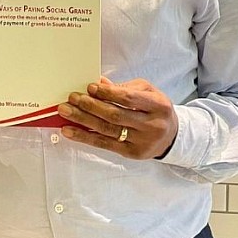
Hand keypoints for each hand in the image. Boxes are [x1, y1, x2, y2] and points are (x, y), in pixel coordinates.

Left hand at [58, 77, 177, 159]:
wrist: (171, 136)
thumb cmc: (156, 109)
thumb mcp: (147, 92)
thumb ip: (125, 87)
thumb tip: (99, 83)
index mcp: (158, 106)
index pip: (129, 99)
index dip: (108, 93)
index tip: (90, 87)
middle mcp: (152, 126)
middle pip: (115, 116)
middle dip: (90, 106)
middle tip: (73, 98)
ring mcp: (142, 142)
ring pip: (107, 131)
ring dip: (83, 121)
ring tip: (66, 111)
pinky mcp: (131, 154)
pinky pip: (104, 145)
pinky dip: (85, 137)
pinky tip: (70, 131)